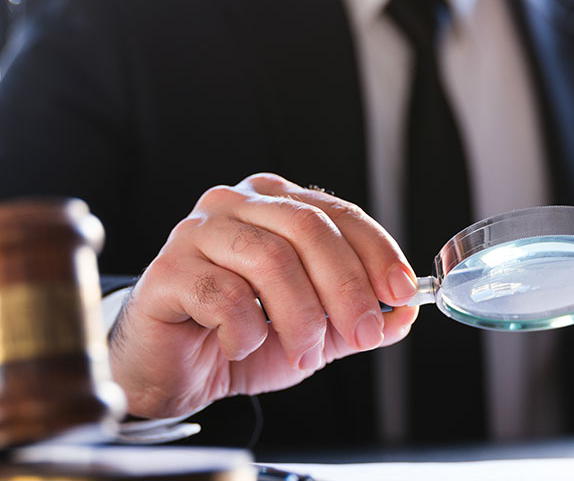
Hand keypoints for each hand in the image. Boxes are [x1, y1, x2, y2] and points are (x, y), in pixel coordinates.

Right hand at [107, 173, 419, 418]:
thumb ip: (356, 320)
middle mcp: (236, 204)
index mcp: (276, 203)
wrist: (168, 371)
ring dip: (300, 316)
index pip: (338, 214)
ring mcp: (197, 231)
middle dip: (345, 286)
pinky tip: (242, 347)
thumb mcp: (314, 332)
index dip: (377, 252)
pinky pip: (223, 295)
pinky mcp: (167, 270)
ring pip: (269, 259)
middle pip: (307, 228)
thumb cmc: (236, 337)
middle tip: (361, 332)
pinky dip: (247, 330)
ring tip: (304, 353)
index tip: (401, 291)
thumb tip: (407, 313)